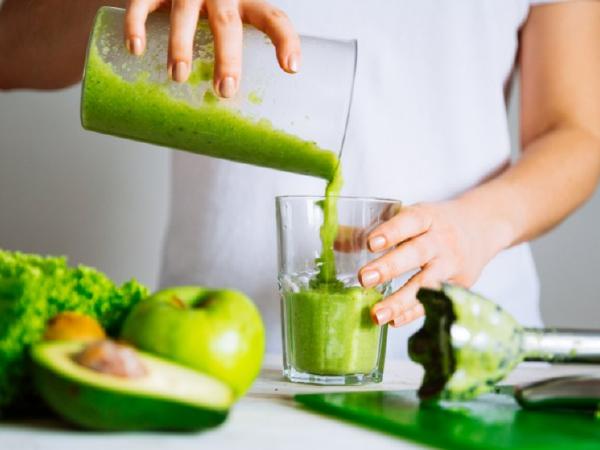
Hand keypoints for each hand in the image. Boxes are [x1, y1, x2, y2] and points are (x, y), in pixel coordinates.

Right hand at [124, 0, 300, 96]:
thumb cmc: (209, 17)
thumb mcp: (230, 27)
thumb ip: (236, 58)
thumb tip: (236, 122)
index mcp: (246, 3)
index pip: (273, 17)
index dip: (286, 41)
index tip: (292, 69)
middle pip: (227, 23)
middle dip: (227, 58)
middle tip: (224, 90)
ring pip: (184, 13)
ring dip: (181, 46)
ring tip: (178, 77)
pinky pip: (142, 2)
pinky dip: (136, 25)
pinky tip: (135, 49)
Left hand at [358, 200, 511, 326]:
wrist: (483, 227)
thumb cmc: (436, 223)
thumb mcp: (412, 216)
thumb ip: (375, 228)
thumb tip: (333, 238)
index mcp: (428, 217)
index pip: (410, 222)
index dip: (391, 232)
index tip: (370, 243)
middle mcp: (442, 240)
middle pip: (416, 253)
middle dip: (390, 267)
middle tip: (364, 279)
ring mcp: (452, 264)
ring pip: (427, 283)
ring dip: (401, 301)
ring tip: (376, 314)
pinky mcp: (459, 285)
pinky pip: (435, 302)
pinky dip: (415, 313)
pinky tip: (394, 322)